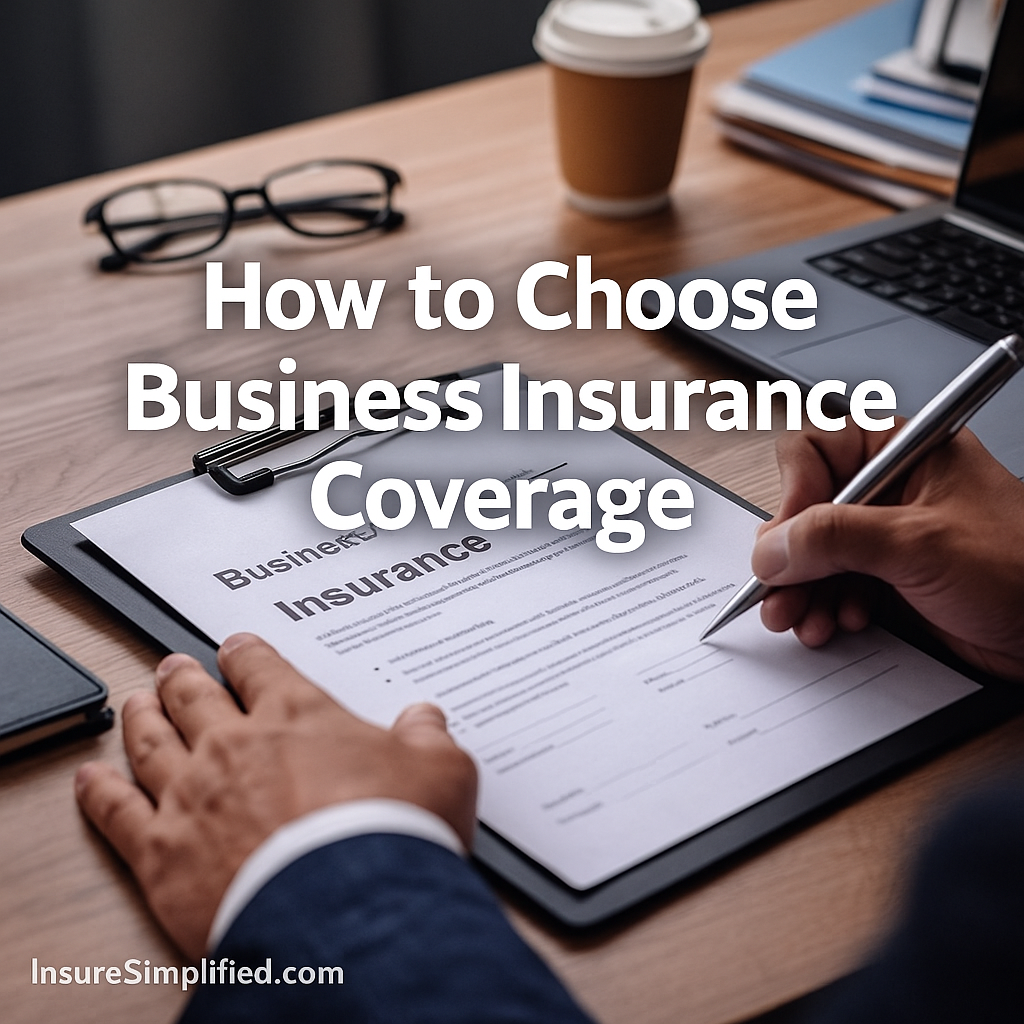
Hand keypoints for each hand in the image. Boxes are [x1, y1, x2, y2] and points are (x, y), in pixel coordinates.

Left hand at [74, 633, 477, 958]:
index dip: (246, 652)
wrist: (348, 906)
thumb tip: (426, 718)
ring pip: (150, 742)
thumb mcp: (441, 770)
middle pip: (196, 697)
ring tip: (136, 703)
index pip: (262, 668)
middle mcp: (235, 744)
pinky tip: (90, 780)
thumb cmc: (391, 832)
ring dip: (142, 718)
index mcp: (297, 715)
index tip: (236, 647)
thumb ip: (429, 737)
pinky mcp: (161, 853)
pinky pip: (116, 812)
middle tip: (174, 665)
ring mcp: (192, 795)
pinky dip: (99, 792)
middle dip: (184, 676)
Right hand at [750, 424, 1023, 680]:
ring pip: (813, 554)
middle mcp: (890, 489)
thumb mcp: (920, 544)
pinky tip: (834, 624)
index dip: (793, 492)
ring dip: (801, 589)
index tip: (789, 537)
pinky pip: (833, 586)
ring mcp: (888, 536)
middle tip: (778, 589)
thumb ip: (836, 539)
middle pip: (805, 509)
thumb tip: (772, 548)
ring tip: (801, 618)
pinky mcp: (890, 578)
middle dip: (789, 556)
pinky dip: (823, 607)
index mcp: (903, 453)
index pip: (816, 451)